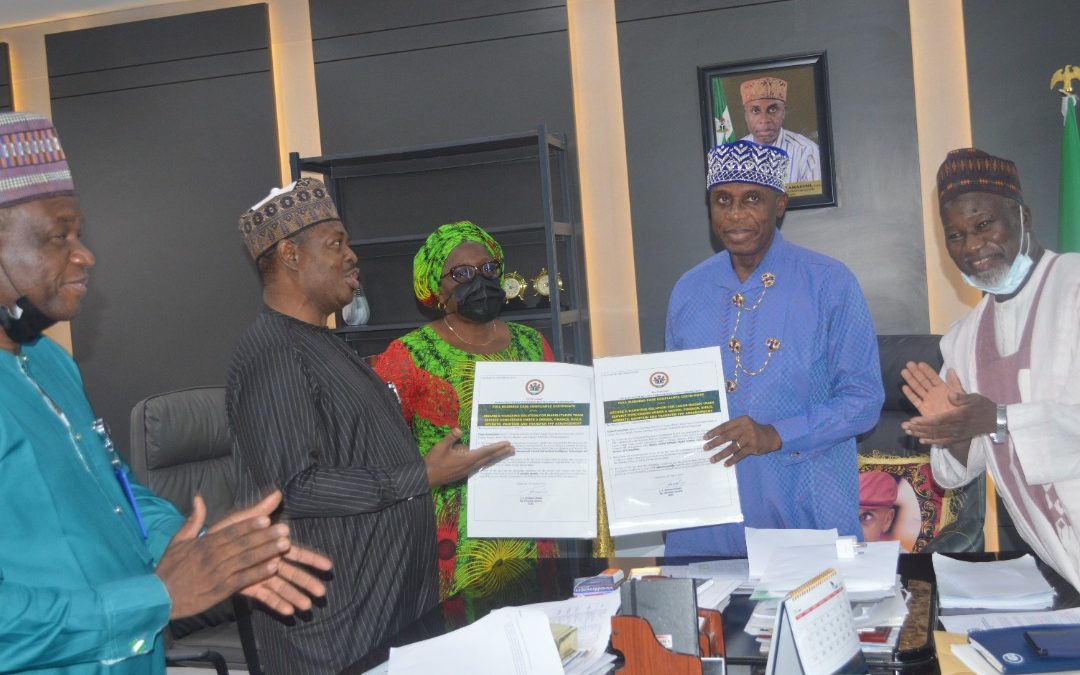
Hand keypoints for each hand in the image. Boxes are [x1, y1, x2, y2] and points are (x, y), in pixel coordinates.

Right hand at [157, 492, 291, 618]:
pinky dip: (257, 574)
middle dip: (265, 536)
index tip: (266, 518)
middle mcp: (212, 557)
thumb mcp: (178, 541)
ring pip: (246, 560)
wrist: (158, 597)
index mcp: (204, 544)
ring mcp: (217, 574)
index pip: (230, 531)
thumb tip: (198, 497)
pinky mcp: (220, 590)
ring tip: (285, 545)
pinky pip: (242, 580)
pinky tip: (273, 568)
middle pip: (243, 544)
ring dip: (266, 552)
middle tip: (285, 529)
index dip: (249, 525)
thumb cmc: (169, 568)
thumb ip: (193, 520)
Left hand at [207, 492, 332, 614]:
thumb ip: (259, 510)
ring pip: (280, 587)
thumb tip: (277, 492)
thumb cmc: (223, 535)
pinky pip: (264, 597)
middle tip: (322, 592)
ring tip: (307, 606)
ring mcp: (260, 576)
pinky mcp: (249, 588)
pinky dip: (276, 603)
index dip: (312, 559)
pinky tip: (288, 612)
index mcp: (270, 546)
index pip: (296, 553)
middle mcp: (269, 562)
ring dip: (294, 596)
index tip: (328, 566)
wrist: (201, 555)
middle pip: (292, 572)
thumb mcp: (240, 521)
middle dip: (307, 581)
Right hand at [425, 428, 513, 486]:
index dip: (497, 447)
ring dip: (495, 457)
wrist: (426, 478)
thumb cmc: (433, 462)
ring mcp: (467, 470)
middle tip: (513, 449)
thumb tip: (459, 430)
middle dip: (501, 453)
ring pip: (485, 462)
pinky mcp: (463, 472)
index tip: (507, 444)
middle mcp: (470, 466)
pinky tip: (488, 459)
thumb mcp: (440, 447)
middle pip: (489, 458)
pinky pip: (479, 465)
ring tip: (504, 453)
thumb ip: (451, 438)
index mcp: (466, 459)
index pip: (485, 452)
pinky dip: (486, 461)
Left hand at [703, 416, 781, 466]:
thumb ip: (732, 428)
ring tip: (712, 459)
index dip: (714, 432)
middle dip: (715, 443)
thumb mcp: (744, 424)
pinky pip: (740, 455)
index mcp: (741, 420)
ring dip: (721, 454)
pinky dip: (732, 460)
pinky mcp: (753, 447)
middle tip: (705, 448)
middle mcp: (745, 428)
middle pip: (727, 436)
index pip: (725, 426)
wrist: (770, 436)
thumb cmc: (752, 430)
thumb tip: (715, 436)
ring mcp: (750, 438)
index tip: (705, 437)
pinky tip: (726, 464)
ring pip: (732, 447)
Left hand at [900, 373, 997, 445]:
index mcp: (958, 417)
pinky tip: (922, 440)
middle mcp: (956, 428)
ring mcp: (957, 434)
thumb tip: (950, 394)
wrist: (996, 421)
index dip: (925, 421)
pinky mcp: (958, 437)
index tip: (913, 420)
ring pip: (936, 436)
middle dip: (918, 428)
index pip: (938, 420)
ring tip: (908, 432)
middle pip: (934, 429)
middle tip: (904, 427)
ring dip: (921, 434)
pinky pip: (943, 441)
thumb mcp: (974, 398)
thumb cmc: (984, 406)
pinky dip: (932, 441)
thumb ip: (961, 396)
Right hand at [901, 362, 960, 415]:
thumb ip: (955, 383)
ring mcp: (928, 400)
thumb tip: (950, 369)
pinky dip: (910, 394)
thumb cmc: (963, 410)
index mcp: (943, 388)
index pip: (933, 377)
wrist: (960, 425)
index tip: (920, 363)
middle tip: (909, 364)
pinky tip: (904, 387)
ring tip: (904, 372)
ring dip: (911, 380)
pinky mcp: (923, 409)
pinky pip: (915, 400)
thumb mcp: (963, 395)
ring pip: (917, 388)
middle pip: (923, 381)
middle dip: (916, 372)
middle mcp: (934, 393)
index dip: (927, 370)